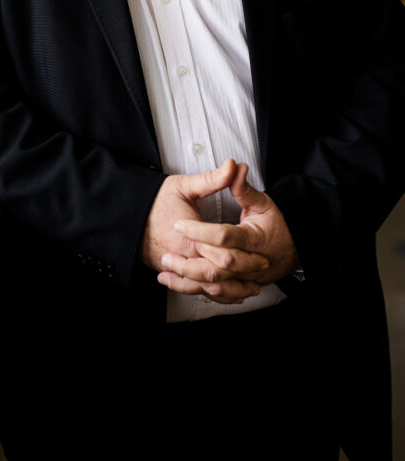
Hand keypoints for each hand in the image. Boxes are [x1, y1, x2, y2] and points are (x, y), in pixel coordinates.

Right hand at [141, 159, 267, 303]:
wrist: (128, 214)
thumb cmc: (155, 200)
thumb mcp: (184, 186)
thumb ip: (212, 179)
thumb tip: (232, 166)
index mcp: (190, 238)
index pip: (223, 253)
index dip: (245, 256)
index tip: (263, 255)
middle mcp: (184, 257)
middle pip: (219, 274)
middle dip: (242, 275)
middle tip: (260, 270)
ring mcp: (177, 267)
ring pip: (208, 287)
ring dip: (231, 290)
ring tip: (249, 288)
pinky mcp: (172, 272)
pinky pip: (195, 289)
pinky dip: (213, 293)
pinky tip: (225, 293)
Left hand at [157, 163, 298, 302]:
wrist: (294, 247)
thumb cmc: (276, 223)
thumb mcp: (262, 201)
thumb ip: (243, 187)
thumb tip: (233, 166)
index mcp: (255, 238)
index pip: (224, 237)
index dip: (200, 231)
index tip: (179, 224)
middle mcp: (251, 262)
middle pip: (218, 267)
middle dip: (190, 262)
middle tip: (167, 253)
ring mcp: (247, 278)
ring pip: (216, 285)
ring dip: (189, 281)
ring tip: (166, 270)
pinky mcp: (241, 285)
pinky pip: (219, 294)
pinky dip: (198, 292)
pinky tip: (179, 284)